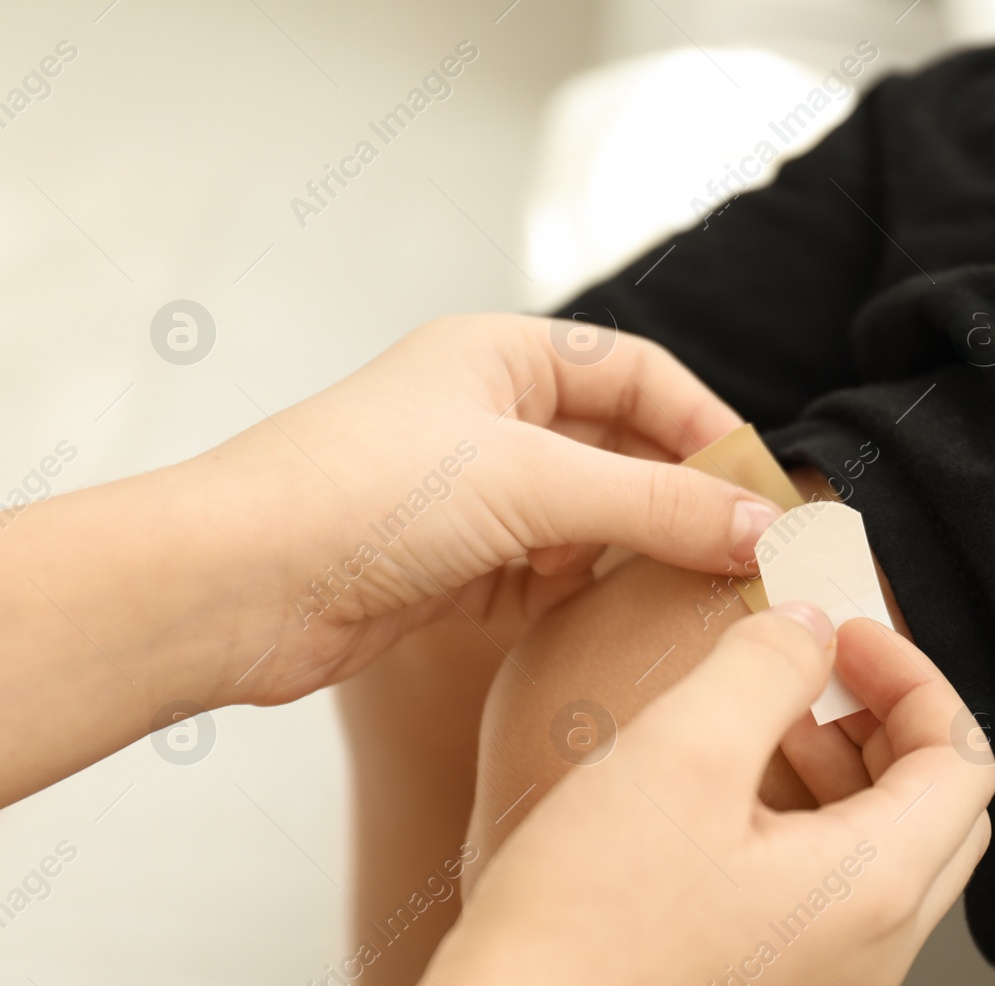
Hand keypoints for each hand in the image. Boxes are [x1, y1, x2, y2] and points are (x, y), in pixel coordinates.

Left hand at [0, 313, 782, 811]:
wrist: (230, 589)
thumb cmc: (357, 495)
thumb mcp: (530, 485)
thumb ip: (656, 506)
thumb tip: (764, 530)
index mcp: (501, 356)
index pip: (640, 374)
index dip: (707, 423)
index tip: (762, 488)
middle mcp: (490, 417)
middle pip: (623, 449)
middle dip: (684, 496)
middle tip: (751, 552)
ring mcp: (474, 496)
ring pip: (592, 518)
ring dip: (642, 551)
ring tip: (704, 592)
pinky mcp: (458, 568)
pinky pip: (554, 575)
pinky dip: (592, 594)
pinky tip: (626, 619)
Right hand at [367, 606, 994, 985]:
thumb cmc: (588, 922)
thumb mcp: (685, 748)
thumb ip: (768, 663)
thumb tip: (809, 626)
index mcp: (873, 887)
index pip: (962, 760)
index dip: (913, 675)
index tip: (849, 634)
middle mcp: (874, 947)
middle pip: (942, 807)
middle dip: (892, 718)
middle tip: (828, 668)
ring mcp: (831, 976)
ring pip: (891, 847)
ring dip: (853, 764)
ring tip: (780, 713)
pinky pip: (840, 887)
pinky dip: (817, 817)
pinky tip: (742, 783)